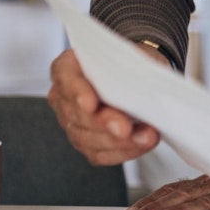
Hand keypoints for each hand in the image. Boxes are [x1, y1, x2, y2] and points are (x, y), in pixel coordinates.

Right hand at [47, 48, 161, 164]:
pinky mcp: (87, 143)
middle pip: (77, 114)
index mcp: (68, 67)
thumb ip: (131, 67)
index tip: (91, 104)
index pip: (66, 78)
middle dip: (104, 124)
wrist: (140, 77)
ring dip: (119, 142)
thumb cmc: (133, 63)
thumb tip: (141, 86)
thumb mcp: (135, 55)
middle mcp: (64, 96)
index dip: (77, 92)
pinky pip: (99, 154)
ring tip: (145, 137)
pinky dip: (123, 151)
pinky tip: (141, 145)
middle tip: (125, 128)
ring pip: (87, 139)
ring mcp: (72, 122)